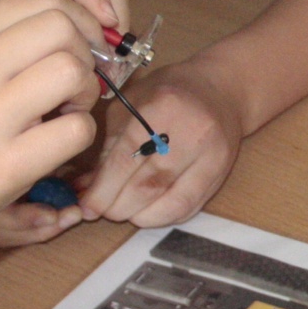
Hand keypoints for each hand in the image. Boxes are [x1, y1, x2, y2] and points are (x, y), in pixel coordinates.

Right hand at [0, 0, 101, 249]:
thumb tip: (63, 22)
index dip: (78, 19)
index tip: (81, 43)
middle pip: (64, 30)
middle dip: (84, 53)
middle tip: (73, 80)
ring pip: (73, 72)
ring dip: (86, 92)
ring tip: (66, 110)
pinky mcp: (8, 165)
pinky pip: (76, 130)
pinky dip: (80, 133)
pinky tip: (57, 142)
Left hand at [77, 63, 250, 228]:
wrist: (220, 91)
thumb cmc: (167, 95)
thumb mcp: (130, 106)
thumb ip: (108, 147)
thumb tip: (85, 188)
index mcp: (162, 108)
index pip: (126, 159)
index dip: (103, 190)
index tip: (87, 207)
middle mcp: (191, 133)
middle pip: (148, 186)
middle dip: (119, 207)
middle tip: (103, 211)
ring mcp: (212, 156)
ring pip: (171, 204)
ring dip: (141, 216)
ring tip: (125, 211)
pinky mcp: (221, 174)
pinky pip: (189, 208)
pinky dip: (164, 217)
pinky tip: (149, 211)